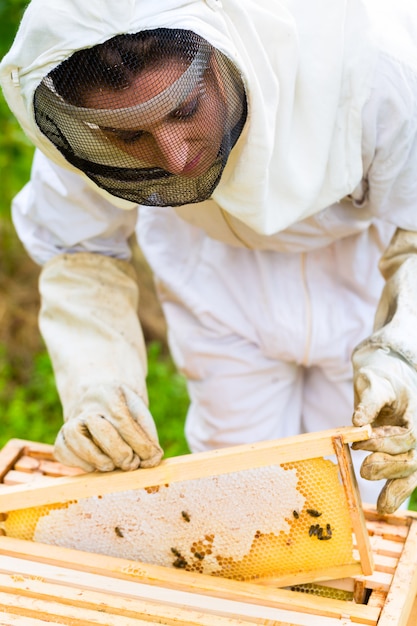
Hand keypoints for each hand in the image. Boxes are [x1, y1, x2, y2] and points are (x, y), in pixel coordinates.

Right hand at [54, 384, 162, 471]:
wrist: (102, 403)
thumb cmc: (126, 413)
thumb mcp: (140, 414)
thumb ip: (148, 436)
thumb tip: (151, 460)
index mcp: (109, 394)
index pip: (122, 420)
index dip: (137, 443)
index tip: (148, 458)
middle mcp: (86, 405)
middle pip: (98, 428)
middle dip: (118, 451)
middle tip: (130, 464)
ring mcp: (71, 420)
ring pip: (75, 438)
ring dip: (96, 458)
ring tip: (111, 466)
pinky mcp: (62, 437)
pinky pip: (62, 451)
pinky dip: (77, 463)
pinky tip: (94, 465)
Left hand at [352, 345, 416, 512]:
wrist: (386, 378)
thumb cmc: (380, 377)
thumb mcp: (373, 382)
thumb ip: (368, 401)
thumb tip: (358, 421)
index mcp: (416, 415)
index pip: (408, 436)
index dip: (385, 443)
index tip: (359, 441)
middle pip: (412, 459)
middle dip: (389, 467)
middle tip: (365, 470)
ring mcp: (412, 447)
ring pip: (412, 474)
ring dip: (396, 490)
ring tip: (382, 505)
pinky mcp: (401, 456)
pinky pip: (404, 478)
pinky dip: (395, 493)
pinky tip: (384, 506)